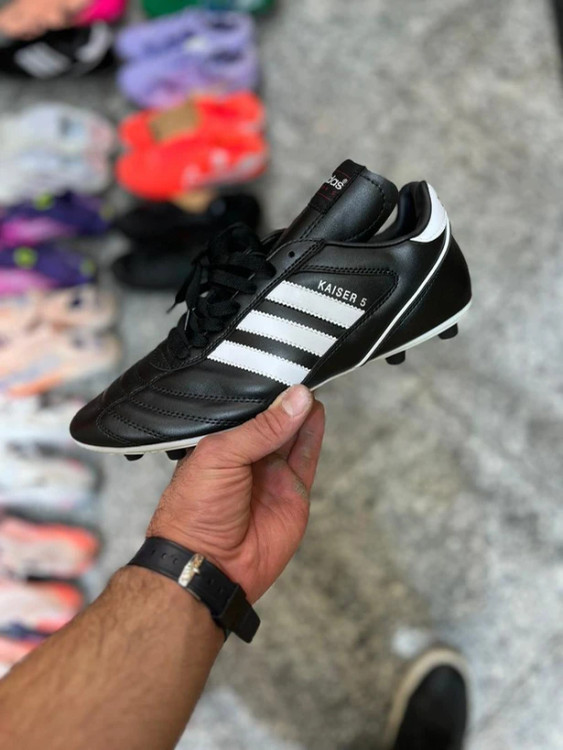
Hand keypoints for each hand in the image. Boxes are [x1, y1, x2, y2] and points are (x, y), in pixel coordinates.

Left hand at [147, 385, 324, 602]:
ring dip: (302, 410)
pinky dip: (314, 433)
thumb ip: (262, 428)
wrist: (209, 564)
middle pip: (273, 420)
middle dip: (285, 398)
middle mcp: (246, 458)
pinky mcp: (293, 491)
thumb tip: (296, 399)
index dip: (262, 391)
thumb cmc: (195, 511)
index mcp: (219, 446)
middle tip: (301, 368)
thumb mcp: (222, 456)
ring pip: (293, 434)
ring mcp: (271, 474)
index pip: (245, 411)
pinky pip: (307, 456)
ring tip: (311, 384)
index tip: (279, 366)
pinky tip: (316, 410)